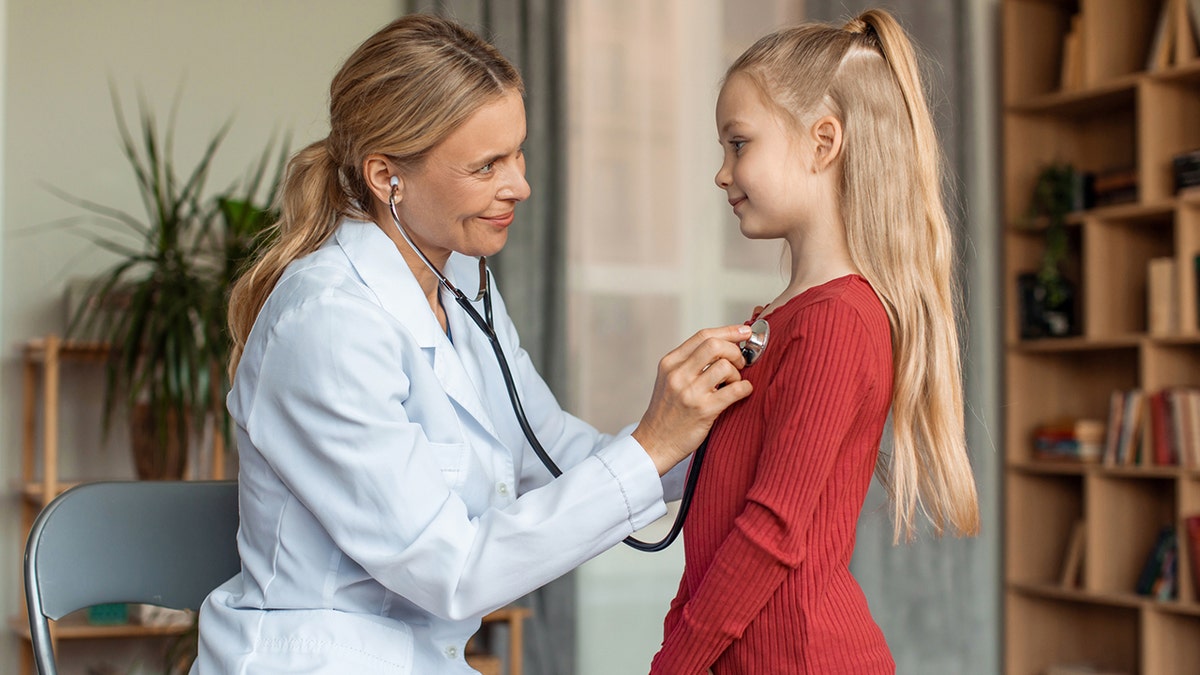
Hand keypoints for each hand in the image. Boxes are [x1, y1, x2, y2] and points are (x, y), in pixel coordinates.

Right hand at [632, 325, 753, 474]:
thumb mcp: (669, 380)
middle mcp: (678, 375)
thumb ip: (689, 362)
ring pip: (725, 366)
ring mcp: (690, 393)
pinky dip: (745, 388)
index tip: (744, 331)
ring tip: (734, 382)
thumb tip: (723, 346)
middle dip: (735, 350)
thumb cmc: (666, 412)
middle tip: (740, 362)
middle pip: (715, 345)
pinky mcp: (703, 410)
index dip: (728, 331)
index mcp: (670, 363)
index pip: (702, 336)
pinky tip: (743, 391)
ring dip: (737, 373)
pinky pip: (735, 390)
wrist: (654, 443)